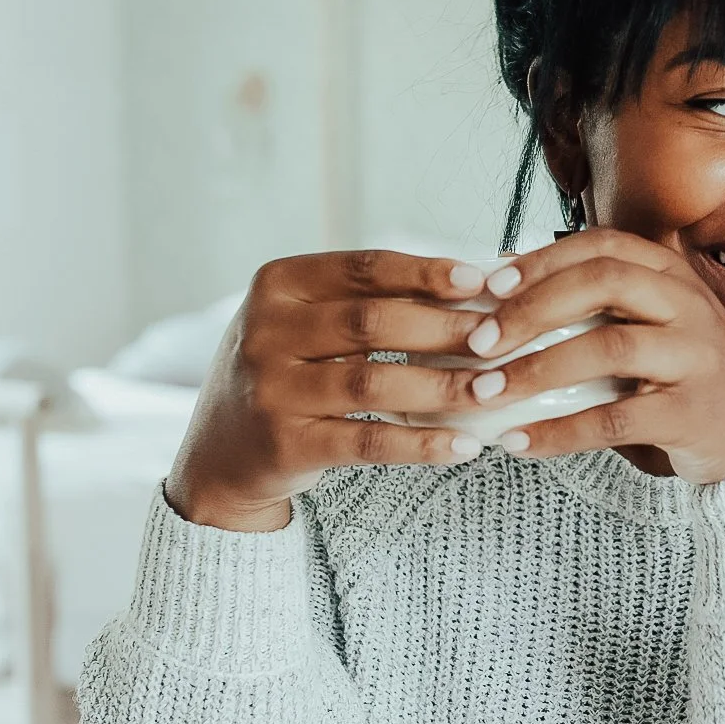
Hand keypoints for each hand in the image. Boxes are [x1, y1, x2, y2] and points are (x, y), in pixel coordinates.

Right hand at [165, 250, 503, 531]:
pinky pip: (366, 443)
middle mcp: (267, 332)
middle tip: (504, 337)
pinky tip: (464, 446)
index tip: (482, 278)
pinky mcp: (285, 444)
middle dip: (446, 329)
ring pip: (373, 384)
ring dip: (443, 386)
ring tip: (495, 389)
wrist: (221, 455)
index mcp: (278, 286)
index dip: (427, 273)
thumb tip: (473, 281)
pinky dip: (421, 445)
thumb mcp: (306, 323)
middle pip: (374, 323)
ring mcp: (271, 390)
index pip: (364, 268)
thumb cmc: (287, 375)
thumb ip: (368, 301)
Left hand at [458, 229, 724, 483]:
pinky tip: (519, 442)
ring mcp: (695, 358)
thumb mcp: (659, 327)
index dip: (541, 261)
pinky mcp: (691, 414)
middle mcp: (689, 307)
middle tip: (478, 340)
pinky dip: (558, 432)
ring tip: (486, 391)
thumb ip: (603, 308)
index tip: (489, 285)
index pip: (602, 246)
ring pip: (607, 348)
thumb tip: (507, 295)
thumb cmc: (691, 381)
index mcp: (673, 277)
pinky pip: (614, 420)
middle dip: (531, 308)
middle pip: (603, 283)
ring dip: (535, 369)